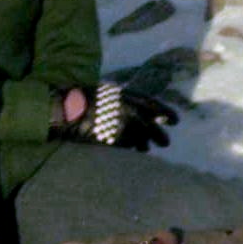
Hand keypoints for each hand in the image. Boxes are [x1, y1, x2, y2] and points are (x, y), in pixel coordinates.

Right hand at [50, 82, 177, 151]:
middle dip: (160, 137)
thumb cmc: (87, 98)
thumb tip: (146, 112)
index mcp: (130, 97)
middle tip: (165, 142)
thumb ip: (128, 101)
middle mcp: (131, 114)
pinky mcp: (115, 143)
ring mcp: (123, 130)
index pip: (155, 107)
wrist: (68, 109)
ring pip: (141, 142)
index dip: (167, 114)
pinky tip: (128, 150)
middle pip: (154, 130)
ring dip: (144, 145)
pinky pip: (127, 148)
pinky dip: (129, 150)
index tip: (174, 121)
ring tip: (144, 149)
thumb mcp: (110, 92)